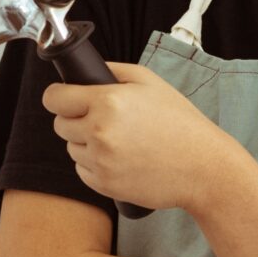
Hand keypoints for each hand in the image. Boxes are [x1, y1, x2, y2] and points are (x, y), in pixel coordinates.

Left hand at [44, 62, 246, 212]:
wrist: (203, 167)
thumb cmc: (181, 122)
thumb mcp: (151, 82)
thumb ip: (113, 71)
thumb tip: (84, 73)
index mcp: (107, 102)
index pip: (54, 99)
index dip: (58, 96)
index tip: (63, 98)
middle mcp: (99, 132)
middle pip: (60, 124)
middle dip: (75, 120)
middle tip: (102, 120)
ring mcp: (100, 161)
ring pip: (71, 148)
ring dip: (86, 143)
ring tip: (119, 141)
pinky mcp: (104, 185)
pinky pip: (82, 170)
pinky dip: (95, 165)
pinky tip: (121, 158)